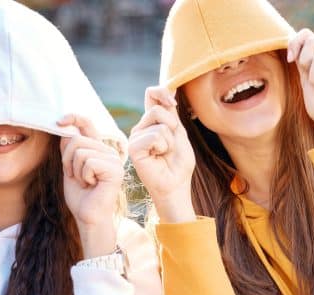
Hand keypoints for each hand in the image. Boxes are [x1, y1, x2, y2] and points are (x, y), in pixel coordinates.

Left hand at [58, 114, 123, 257]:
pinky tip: (92, 186)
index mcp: (99, 149)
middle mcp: (108, 151)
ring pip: (81, 151)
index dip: (74, 118)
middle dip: (67, 160)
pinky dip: (83, 176)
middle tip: (75, 176)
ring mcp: (113, 160)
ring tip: (85, 182)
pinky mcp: (115, 169)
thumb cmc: (80, 196)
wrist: (88, 218)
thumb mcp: (69, 168)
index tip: (59, 121)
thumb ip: (68, 149)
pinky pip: (89, 163)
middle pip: (76, 139)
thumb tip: (64, 129)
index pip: (87, 125)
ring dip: (75, 170)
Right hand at [128, 86, 195, 222]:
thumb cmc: (179, 164)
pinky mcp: (134, 148)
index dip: (162, 92)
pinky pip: (154, 136)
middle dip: (172, 126)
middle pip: (157, 108)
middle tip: (171, 145)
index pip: (151, 94)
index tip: (173, 103)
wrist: (176, 185)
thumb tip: (170, 90)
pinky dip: (163, 147)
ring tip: (164, 153)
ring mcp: (135, 137)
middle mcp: (141, 127)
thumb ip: (171, 113)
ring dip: (170, 140)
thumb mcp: (179, 133)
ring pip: (159, 122)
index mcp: (151, 122)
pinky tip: (158, 157)